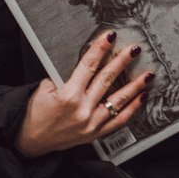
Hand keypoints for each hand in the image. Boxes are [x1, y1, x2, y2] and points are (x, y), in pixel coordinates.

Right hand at [14, 32, 152, 156]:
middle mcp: (82, 109)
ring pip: (118, 101)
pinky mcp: (96, 134)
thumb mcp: (44, 89)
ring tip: (148, 75)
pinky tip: (142, 97)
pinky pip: (119, 121)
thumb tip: (85, 66)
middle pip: (107, 80)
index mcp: (68, 95)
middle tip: (135, 50)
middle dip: (122, 62)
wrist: (31, 140)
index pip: (88, 65)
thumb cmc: (35, 113)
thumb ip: (64, 77)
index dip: (100, 49)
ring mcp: (91, 123)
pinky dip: (132, 109)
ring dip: (135, 86)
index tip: (110, 37)